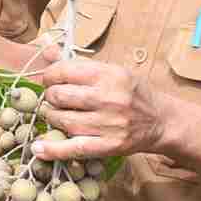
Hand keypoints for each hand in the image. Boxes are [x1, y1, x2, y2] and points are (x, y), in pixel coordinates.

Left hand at [32, 58, 166, 161]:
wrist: (162, 121)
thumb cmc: (133, 93)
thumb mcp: (112, 71)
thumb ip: (79, 64)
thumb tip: (46, 50)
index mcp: (109, 75)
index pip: (64, 71)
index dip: (50, 76)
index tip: (50, 80)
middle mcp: (109, 98)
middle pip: (60, 96)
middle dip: (50, 97)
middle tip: (54, 99)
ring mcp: (109, 124)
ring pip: (63, 120)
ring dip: (52, 117)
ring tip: (56, 114)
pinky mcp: (109, 146)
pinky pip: (74, 148)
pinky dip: (53, 149)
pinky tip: (38, 149)